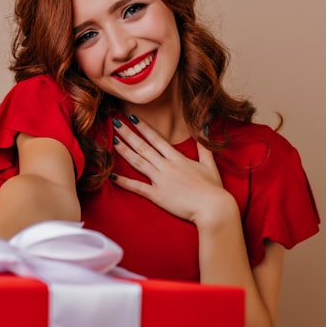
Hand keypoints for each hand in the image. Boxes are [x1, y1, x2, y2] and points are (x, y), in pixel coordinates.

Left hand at [111, 115, 234, 225]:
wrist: (213, 208)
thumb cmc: (213, 188)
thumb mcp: (210, 164)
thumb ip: (203, 147)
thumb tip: (205, 127)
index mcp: (177, 158)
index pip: (157, 139)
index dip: (144, 128)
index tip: (133, 118)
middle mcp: (166, 166)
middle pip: (143, 147)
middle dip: (128, 134)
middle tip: (115, 122)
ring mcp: (160, 180)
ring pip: (138, 162)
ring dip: (124, 151)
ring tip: (112, 140)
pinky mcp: (157, 196)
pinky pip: (137, 187)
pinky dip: (124, 181)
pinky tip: (112, 175)